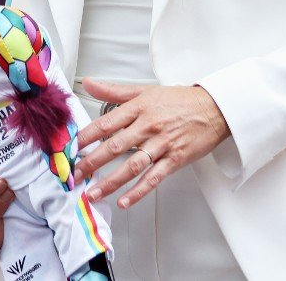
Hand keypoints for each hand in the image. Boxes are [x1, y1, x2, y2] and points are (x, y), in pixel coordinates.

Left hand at [73, 78, 228, 208]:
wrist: (214, 108)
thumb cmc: (178, 100)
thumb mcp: (144, 90)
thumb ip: (114, 91)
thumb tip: (89, 83)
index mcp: (138, 108)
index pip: (106, 123)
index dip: (86, 136)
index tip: (71, 148)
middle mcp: (148, 126)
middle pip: (115, 146)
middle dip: (92, 162)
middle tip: (74, 175)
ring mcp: (162, 144)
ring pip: (132, 165)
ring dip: (110, 182)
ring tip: (93, 193)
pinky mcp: (176, 159)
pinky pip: (154, 178)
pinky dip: (139, 191)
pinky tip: (124, 201)